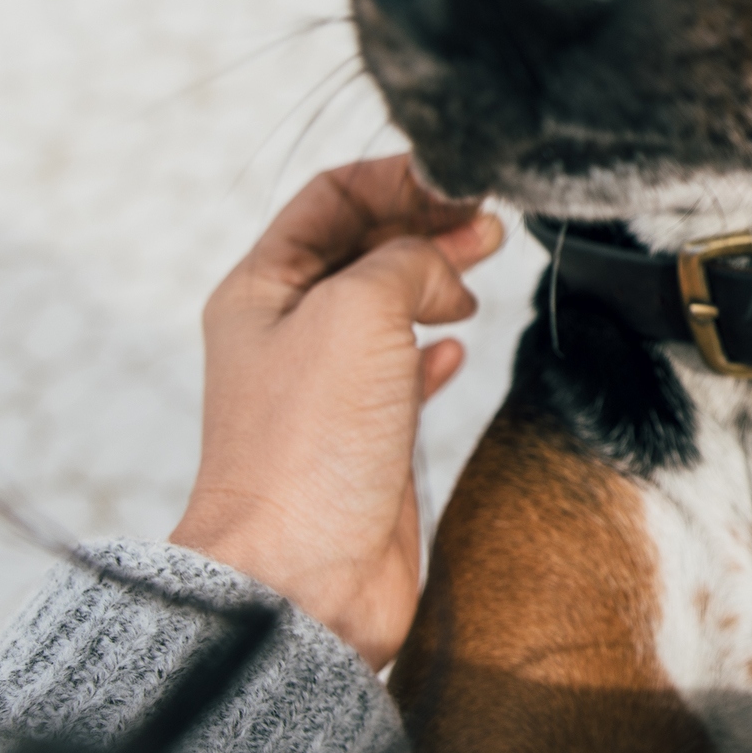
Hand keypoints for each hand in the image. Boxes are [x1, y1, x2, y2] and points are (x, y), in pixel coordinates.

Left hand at [171, 155, 503, 667]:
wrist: (304, 573)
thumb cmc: (308, 446)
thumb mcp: (357, 310)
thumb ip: (406, 260)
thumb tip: (442, 268)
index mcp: (262, 289)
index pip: (331, 199)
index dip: (397, 179)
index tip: (460, 179)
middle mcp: (289, 332)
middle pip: (364, 248)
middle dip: (427, 224)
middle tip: (489, 222)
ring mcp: (327, 387)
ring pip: (390, 306)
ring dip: (439, 279)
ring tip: (483, 268)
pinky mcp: (365, 439)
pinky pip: (402, 372)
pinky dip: (434, 350)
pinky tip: (457, 348)